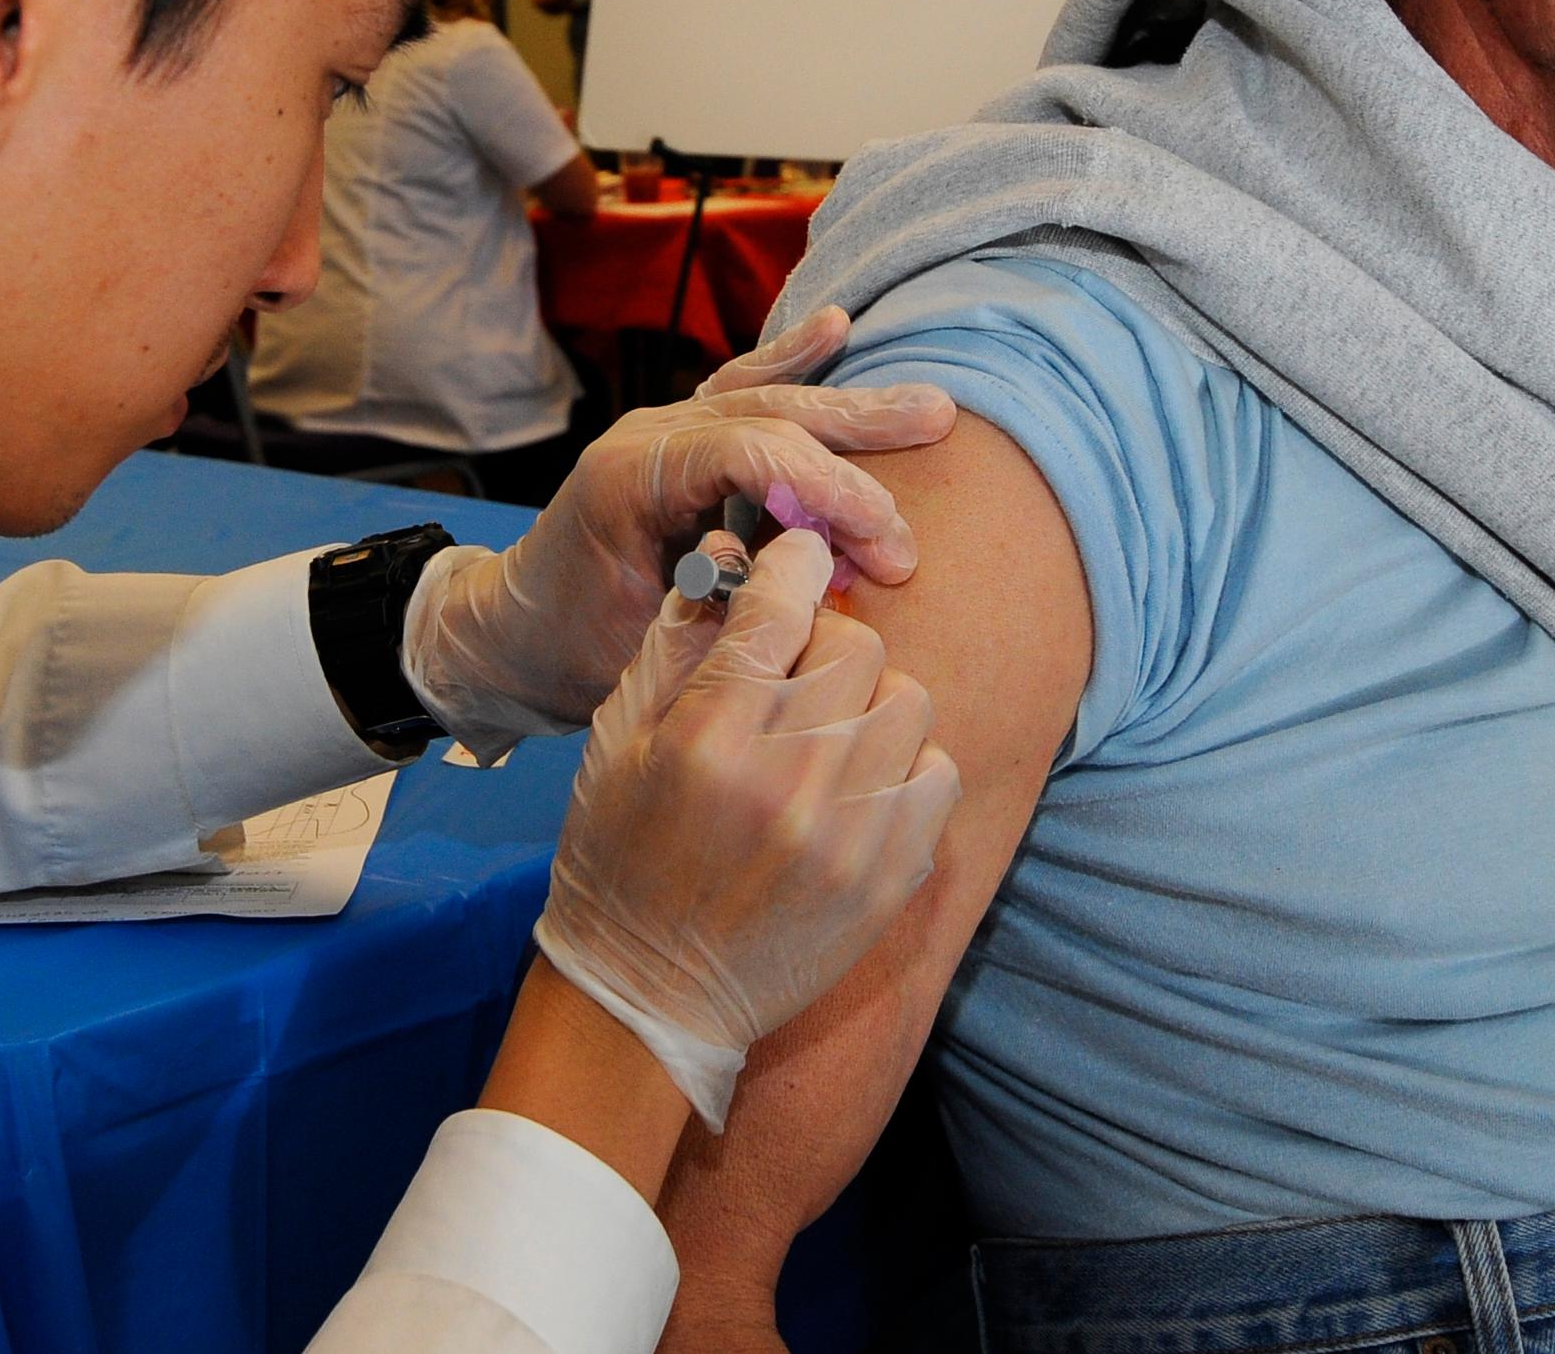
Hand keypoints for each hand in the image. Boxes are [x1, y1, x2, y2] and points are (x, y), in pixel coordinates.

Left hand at [404, 307, 952, 755]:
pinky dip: (790, 362)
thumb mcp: (640, 644)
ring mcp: (664, 431)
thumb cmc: (571, 650)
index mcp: (632, 476)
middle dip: (859, 444)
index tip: (884, 542)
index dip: (827, 490)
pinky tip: (835, 328)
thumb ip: (710, 603)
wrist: (513, 637)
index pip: (751, 452)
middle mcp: (650, 436)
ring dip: (851, 406)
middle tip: (929, 474)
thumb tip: (782, 564)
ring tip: (930, 408)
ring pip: (768, 399)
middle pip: (770, 415)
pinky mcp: (679, 443)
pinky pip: (741, 392)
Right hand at [532, 529, 959, 1130]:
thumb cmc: (619, 859)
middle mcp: (788, 780)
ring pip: (906, 699)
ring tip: (826, 734)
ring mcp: (850, 834)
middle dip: (823, 642)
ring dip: (868, 701)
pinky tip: (858, 786)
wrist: (650, 999)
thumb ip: (678, 643)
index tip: (795, 562)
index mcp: (709, 738)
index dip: (791, 566)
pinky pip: (937, 772)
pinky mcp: (890, 877)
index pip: (779, 606)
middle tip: (793, 673)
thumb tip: (732, 557)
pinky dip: (904, 765)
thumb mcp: (617, 740)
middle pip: (855, 644)